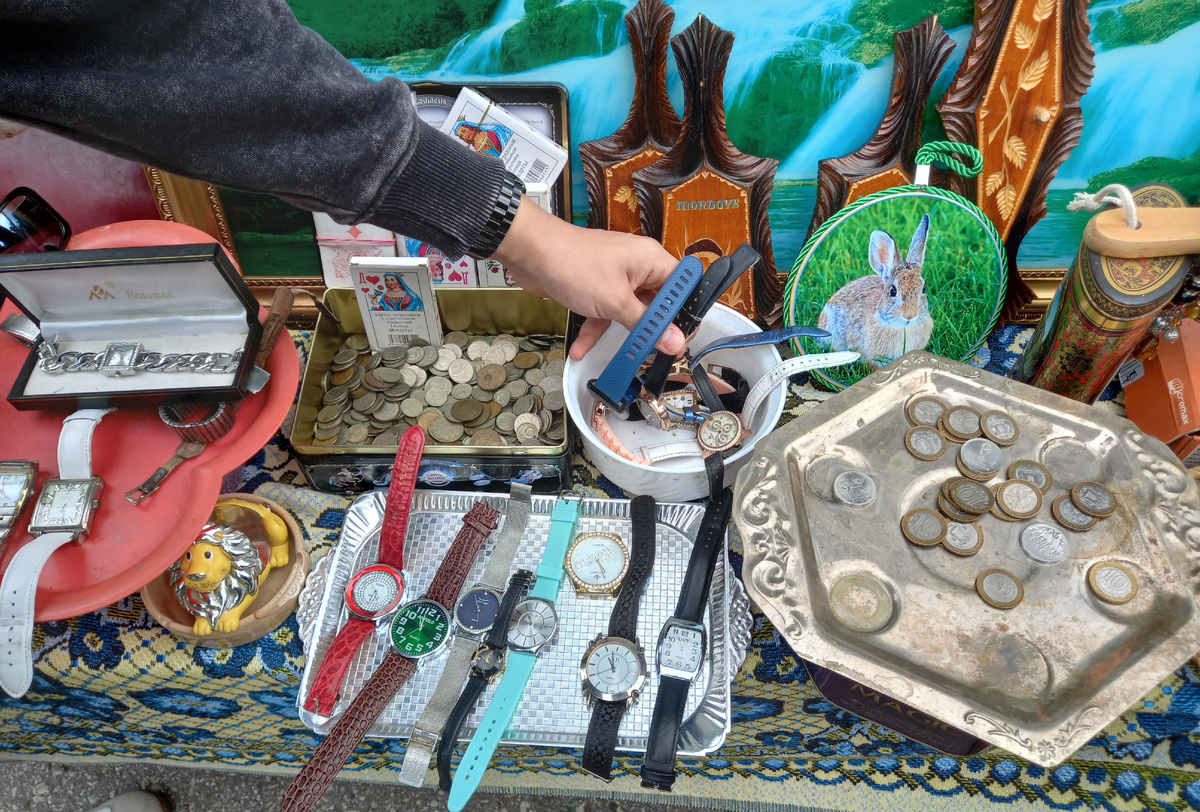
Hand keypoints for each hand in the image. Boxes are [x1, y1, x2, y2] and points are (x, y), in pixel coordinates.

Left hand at [492, 197, 686, 360]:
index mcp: (651, 260)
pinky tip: (583, 350)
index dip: (684, 311)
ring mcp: (615, 277)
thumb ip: (645, 324)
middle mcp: (637, 266)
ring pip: (628, 311)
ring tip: (625, 357)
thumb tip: (673, 341)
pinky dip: (594, 330)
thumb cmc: (574, 263)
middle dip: (652, 328)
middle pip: (656, 302)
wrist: (530, 253)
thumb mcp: (615, 301)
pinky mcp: (594, 287)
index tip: (680, 336)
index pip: (682, 286)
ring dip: (622, 333)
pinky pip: (603, 313)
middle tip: (654, 350)